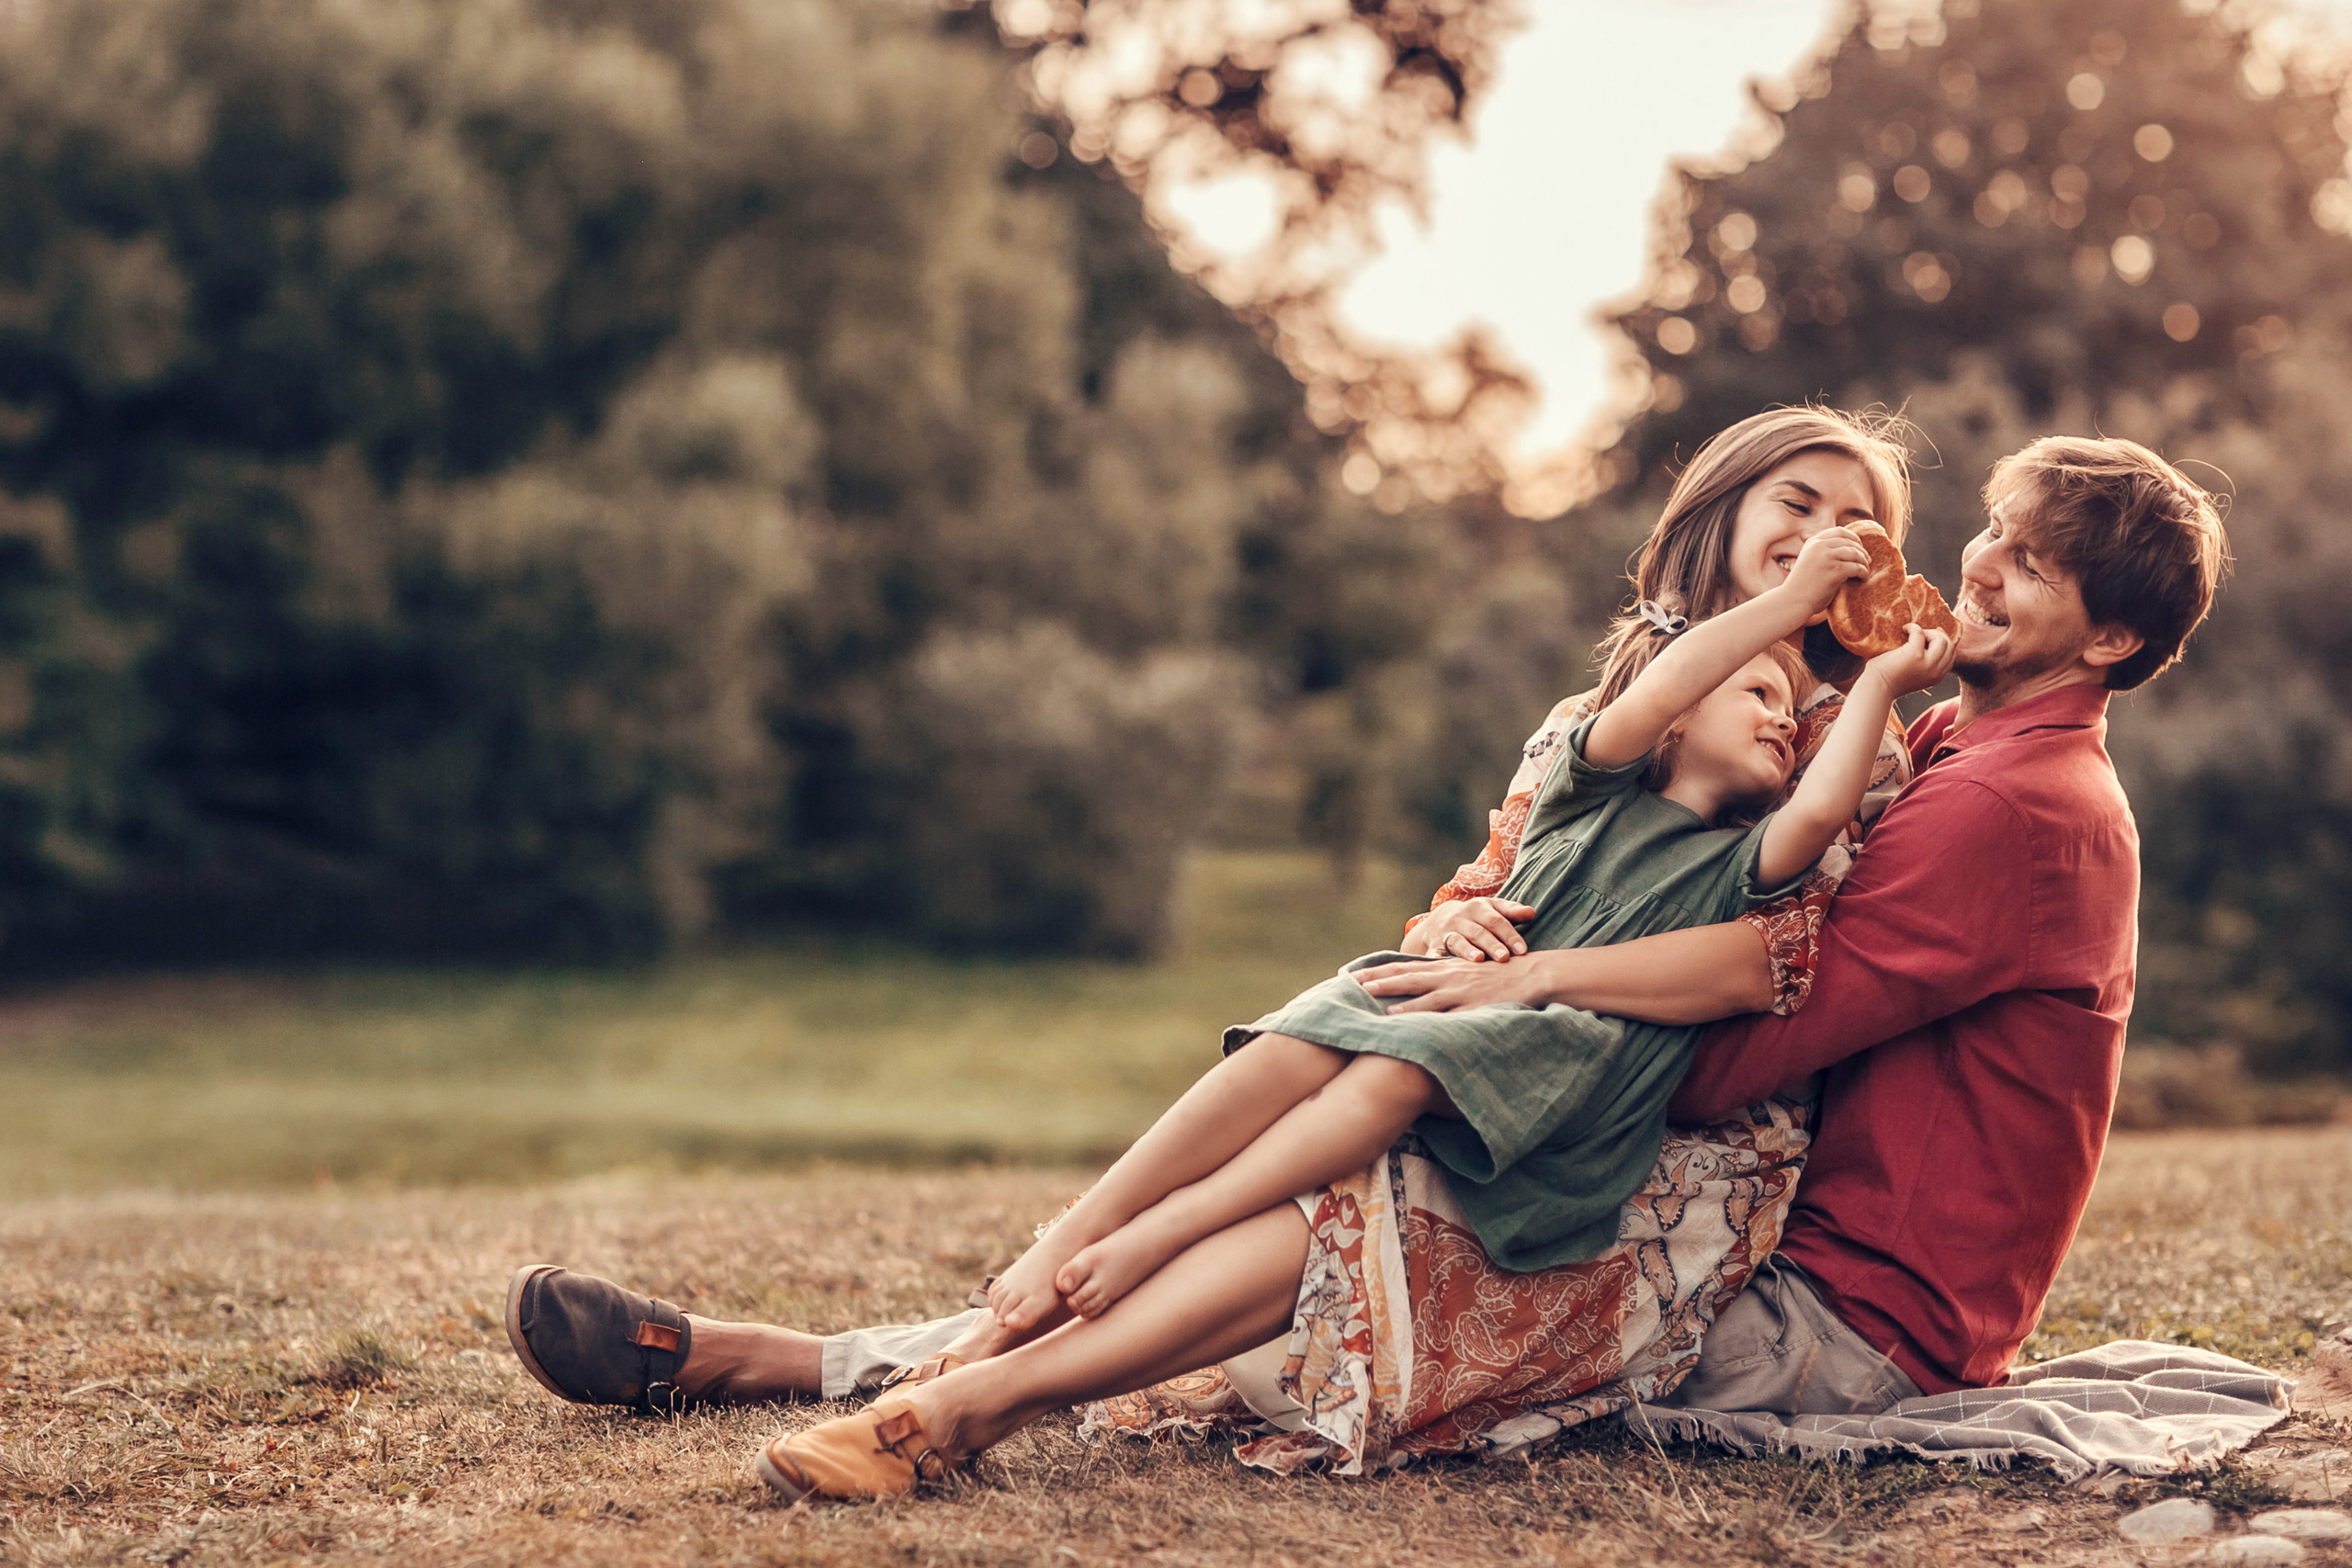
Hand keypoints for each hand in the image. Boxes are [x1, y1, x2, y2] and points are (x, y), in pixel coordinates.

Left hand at [1353, 953, 1558, 1013]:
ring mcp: (1461, 992)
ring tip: (1378, 1007)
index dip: (1376, 971)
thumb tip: (1414, 989)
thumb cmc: (1495, 975)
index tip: (1350, 975)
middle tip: (1351, 985)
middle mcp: (1447, 976)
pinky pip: (1451, 1016)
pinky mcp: (1475, 1007)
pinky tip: (1420, 1027)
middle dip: (1378, 981)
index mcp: (1443, 968)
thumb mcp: (1463, 972)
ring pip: (1426, 997)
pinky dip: (1432, 1019)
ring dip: (1401, 1002)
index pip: (1402, 967)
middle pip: (1406, 977)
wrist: (1531, 975)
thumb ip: (1439, 978)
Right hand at [1405, 897, 1535, 961]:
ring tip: (1479, 959)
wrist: (1442, 918)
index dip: (1509, 935)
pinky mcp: (1434, 946)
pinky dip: (1435, 960)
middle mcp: (1461, 919)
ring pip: (1457, 941)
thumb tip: (1531, 912)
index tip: (1522, 950)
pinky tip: (1439, 968)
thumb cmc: (1477, 916)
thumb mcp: (1493, 908)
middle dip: (1491, 945)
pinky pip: (1434, 954)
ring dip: (1467, 950)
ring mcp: (1446, 933)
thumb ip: (1512, 911)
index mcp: (1478, 908)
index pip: (1496, 921)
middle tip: (1504, 957)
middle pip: (1478, 932)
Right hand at [1780, 526, 1868, 613]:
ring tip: (1865, 571)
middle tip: (1867, 561)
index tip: (1859, 546)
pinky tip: (1862, 579)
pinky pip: (1857, 568)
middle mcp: (1820, 546)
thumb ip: (1820, 552)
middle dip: (1862, 551)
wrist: (1793, 600)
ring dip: (1864, 563)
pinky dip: (1863, 573)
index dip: (1853, 537)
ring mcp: (1827, 557)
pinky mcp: (1835, 570)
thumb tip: (1842, 549)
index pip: (1839, 532)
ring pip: (1856, 554)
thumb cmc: (1801, 586)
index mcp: (1813, 542)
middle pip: (1850, 542)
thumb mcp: (1808, 561)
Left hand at [1862, 622, 1955, 695]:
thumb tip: (1925, 640)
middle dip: (1937, 636)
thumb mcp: (1914, 673)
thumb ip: (1924, 663)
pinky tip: (1903, 629)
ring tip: (1912, 634)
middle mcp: (1935, 671)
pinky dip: (1912, 627)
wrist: (1876, 688)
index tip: (1932, 635)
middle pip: (1950, 646)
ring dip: (1928, 632)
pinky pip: (1920, 633)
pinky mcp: (1915, 655)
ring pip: (1942, 640)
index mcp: (1936, 677)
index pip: (1951, 656)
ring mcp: (1927, 663)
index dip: (1944, 643)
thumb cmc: (1888, 679)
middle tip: (1921, 634)